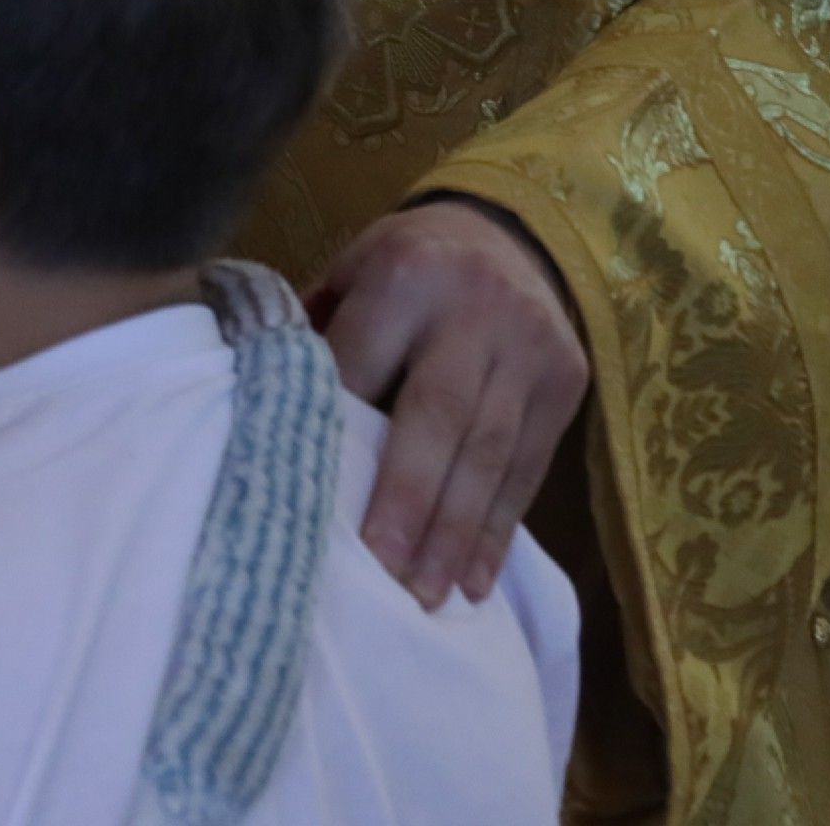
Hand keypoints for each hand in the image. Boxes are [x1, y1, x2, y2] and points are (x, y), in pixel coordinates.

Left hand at [317, 197, 590, 607]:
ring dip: (457, 534)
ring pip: (490, 452)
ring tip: (428, 596)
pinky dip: (500, 529)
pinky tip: (475, 581)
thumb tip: (263, 409)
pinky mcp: (566, 383)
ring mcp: (529, 348)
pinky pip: (529, 467)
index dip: (337, 432)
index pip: (362, 363)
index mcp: (406, 274)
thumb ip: (318, 332)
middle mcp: (474, 309)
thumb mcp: (354, 270)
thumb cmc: (406, 267)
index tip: (310, 503)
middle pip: (440, 416)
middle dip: (409, 500)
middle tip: (383, 571)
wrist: (512, 233)